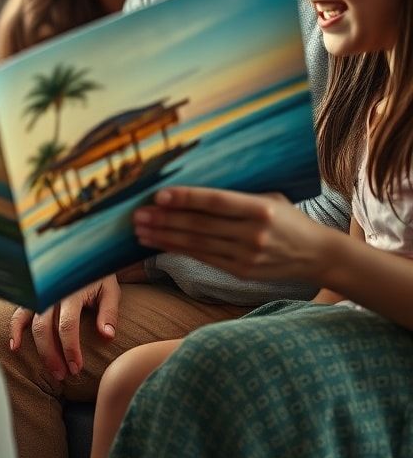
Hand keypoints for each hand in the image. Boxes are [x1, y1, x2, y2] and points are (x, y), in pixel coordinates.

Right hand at [9, 274, 120, 381]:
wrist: (83, 255)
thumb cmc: (96, 276)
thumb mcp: (109, 290)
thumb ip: (108, 312)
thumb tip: (107, 335)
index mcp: (71, 290)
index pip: (67, 324)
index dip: (70, 348)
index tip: (76, 368)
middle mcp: (52, 292)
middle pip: (45, 327)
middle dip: (52, 354)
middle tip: (62, 376)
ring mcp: (40, 293)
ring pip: (31, 323)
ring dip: (38, 348)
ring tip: (50, 369)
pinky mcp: (33, 296)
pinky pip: (19, 312)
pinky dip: (14, 329)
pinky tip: (15, 347)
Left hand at [133, 186, 331, 283]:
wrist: (320, 256)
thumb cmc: (288, 219)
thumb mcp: (269, 199)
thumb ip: (236, 195)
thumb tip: (193, 184)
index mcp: (261, 209)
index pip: (216, 202)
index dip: (186, 199)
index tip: (159, 196)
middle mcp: (254, 233)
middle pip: (201, 225)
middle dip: (165, 220)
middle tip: (137, 215)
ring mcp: (248, 255)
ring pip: (197, 245)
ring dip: (165, 237)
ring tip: (140, 230)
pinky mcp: (242, 272)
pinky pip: (203, 258)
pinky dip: (177, 250)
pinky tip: (158, 244)